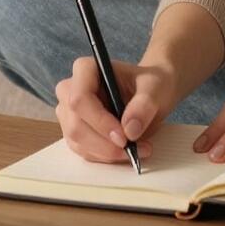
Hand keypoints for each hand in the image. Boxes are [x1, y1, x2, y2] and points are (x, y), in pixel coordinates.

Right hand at [55, 56, 179, 163]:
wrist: (151, 93)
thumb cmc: (150, 83)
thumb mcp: (155, 87)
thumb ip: (144, 104)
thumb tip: (129, 130)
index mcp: (86, 69)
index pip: (80, 99)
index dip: (99, 121)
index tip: (124, 137)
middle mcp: (70, 90)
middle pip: (76, 125)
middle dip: (104, 143)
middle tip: (132, 149)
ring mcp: (69, 113)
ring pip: (78, 142)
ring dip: (107, 153)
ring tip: (137, 150)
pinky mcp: (75, 132)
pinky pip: (84, 151)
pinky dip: (105, 156)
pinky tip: (126, 152)